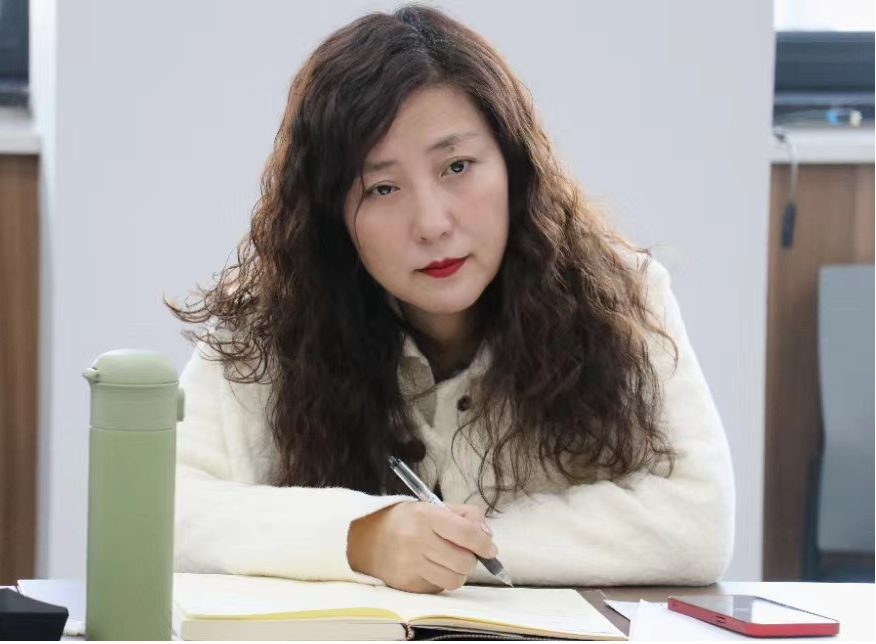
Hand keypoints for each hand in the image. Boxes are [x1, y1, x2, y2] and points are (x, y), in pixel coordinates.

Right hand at [347, 502, 496, 593]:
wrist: (365, 538)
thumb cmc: (406, 519)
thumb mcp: (433, 505)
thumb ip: (465, 516)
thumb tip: (487, 537)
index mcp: (426, 515)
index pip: (466, 534)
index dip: (484, 544)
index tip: (490, 549)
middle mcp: (417, 540)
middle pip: (464, 561)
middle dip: (472, 559)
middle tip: (467, 553)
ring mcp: (410, 565)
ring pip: (454, 580)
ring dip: (460, 572)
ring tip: (452, 561)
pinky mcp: (407, 584)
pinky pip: (439, 588)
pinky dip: (443, 579)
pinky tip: (434, 567)